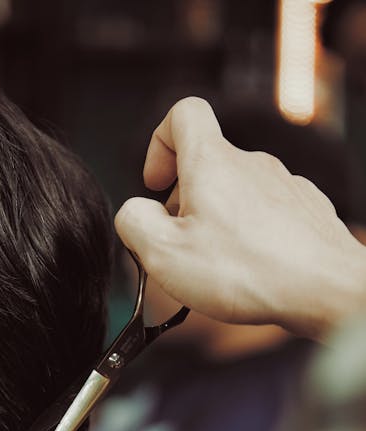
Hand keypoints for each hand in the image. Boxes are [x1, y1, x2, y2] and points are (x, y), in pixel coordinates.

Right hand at [115, 97, 365, 340]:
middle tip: (181, 248)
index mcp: (212, 162)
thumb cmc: (246, 272)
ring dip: (219, 223)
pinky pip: (267, 215)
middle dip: (186, 203)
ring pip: (237, 193)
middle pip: (208, 165)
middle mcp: (252, 163)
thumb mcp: (163, 254)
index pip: (182, 115)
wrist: (324, 289)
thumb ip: (134, 223)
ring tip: (218, 268)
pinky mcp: (306, 211)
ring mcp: (284, 185)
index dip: (160, 144)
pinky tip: (252, 272)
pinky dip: (251, 238)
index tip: (156, 185)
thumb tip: (134, 212)